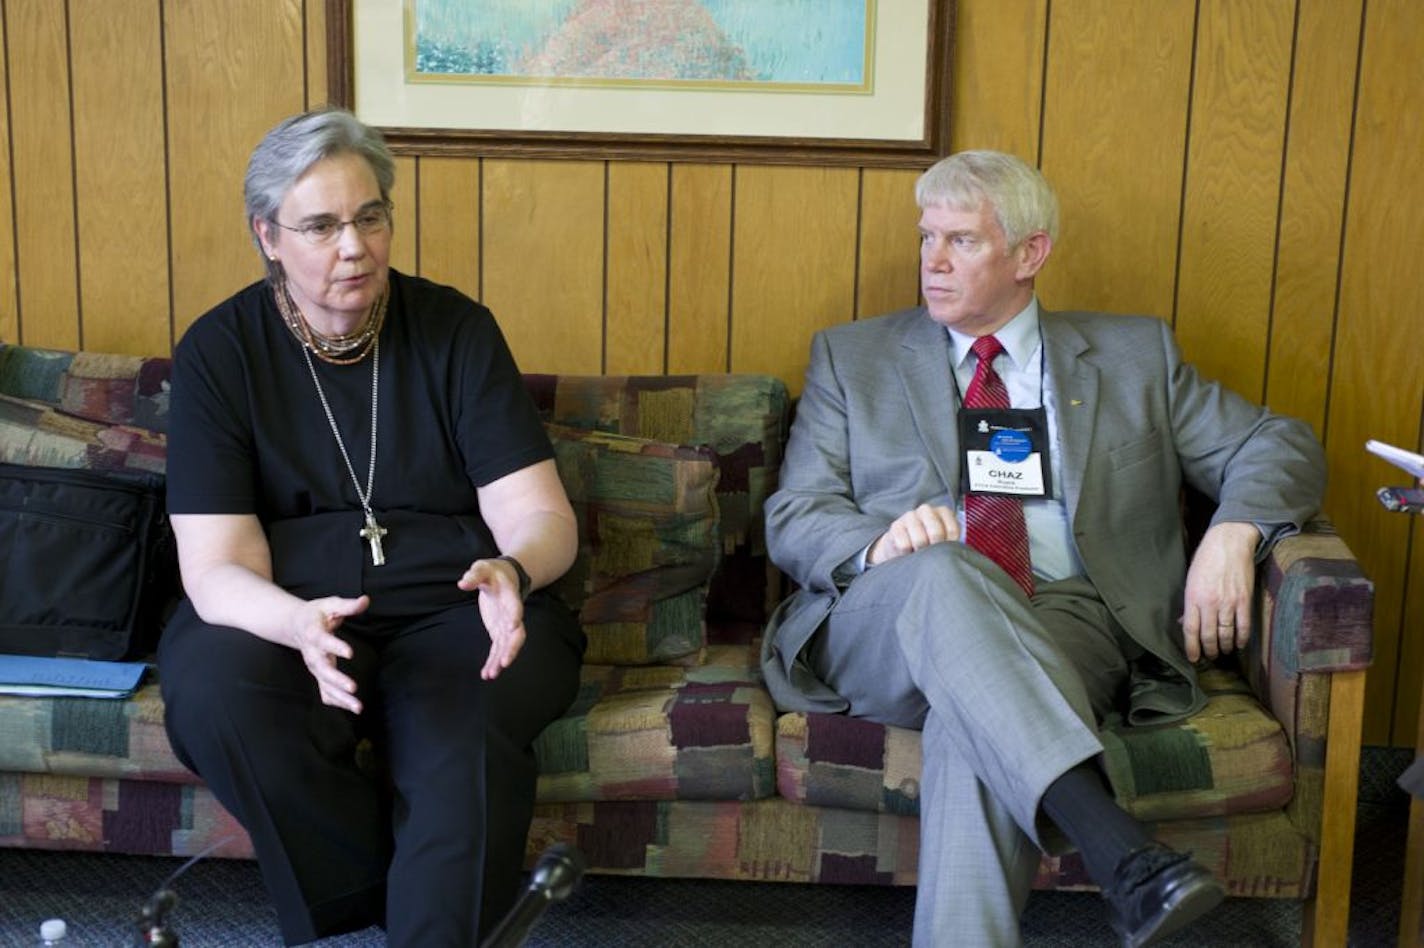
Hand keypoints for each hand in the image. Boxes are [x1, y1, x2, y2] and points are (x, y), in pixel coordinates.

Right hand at [292, 595, 368, 712]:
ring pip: (325, 685)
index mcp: (313, 634)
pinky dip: (337, 701)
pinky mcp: (319, 675)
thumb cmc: (316, 614)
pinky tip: (353, 708)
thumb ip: (347, 605)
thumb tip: (365, 600)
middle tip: (353, 687)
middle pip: (322, 669)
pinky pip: (326, 692)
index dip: (336, 646)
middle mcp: (312, 654)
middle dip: (337, 679)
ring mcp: (315, 667)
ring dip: (340, 697)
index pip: (324, 641)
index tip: (350, 652)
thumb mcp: (330, 604)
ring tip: (358, 707)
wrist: (296, 625)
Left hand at [458, 558, 527, 679]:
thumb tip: (462, 583)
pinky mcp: (499, 632)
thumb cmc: (492, 572)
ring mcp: (506, 625)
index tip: (514, 626)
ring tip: (491, 674)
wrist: (504, 578)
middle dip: (511, 648)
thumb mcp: (482, 568)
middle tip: (505, 662)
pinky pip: (498, 649)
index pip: (515, 606)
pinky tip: (487, 674)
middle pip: (516, 634)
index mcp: (510, 596)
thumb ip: (474, 575)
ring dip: (500, 660)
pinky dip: (494, 661)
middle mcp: (512, 614)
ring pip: (507, 646)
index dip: (515, 615)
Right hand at [868, 504, 959, 565]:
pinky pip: (904, 545)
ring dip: (920, 552)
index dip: (950, 546)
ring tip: (919, 553)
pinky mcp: (895, 526)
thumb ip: (952, 543)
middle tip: (931, 554)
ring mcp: (909, 516)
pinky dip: (906, 554)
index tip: (946, 551)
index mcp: (943, 512)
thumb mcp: (944, 541)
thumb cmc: (928, 545)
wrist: (901, 547)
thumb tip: (956, 552)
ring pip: (920, 540)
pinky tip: (907, 552)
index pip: (952, 530)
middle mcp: (926, 510)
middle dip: (934, 548)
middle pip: (936, 533)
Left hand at [1181, 522, 1258, 661]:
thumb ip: (1189, 603)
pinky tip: (1240, 644)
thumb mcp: (1190, 579)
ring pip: (1226, 634)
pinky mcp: (1244, 600)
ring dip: (1225, 646)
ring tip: (1223, 651)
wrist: (1229, 542)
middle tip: (1210, 656)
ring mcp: (1228, 602)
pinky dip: (1242, 638)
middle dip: (1209, 650)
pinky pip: (1244, 626)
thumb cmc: (1206, 559)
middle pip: (1208, 635)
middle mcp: (1210, 603)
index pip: (1190, 630)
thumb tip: (1185, 622)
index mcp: (1193, 597)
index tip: (1193, 658)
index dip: (1191, 647)